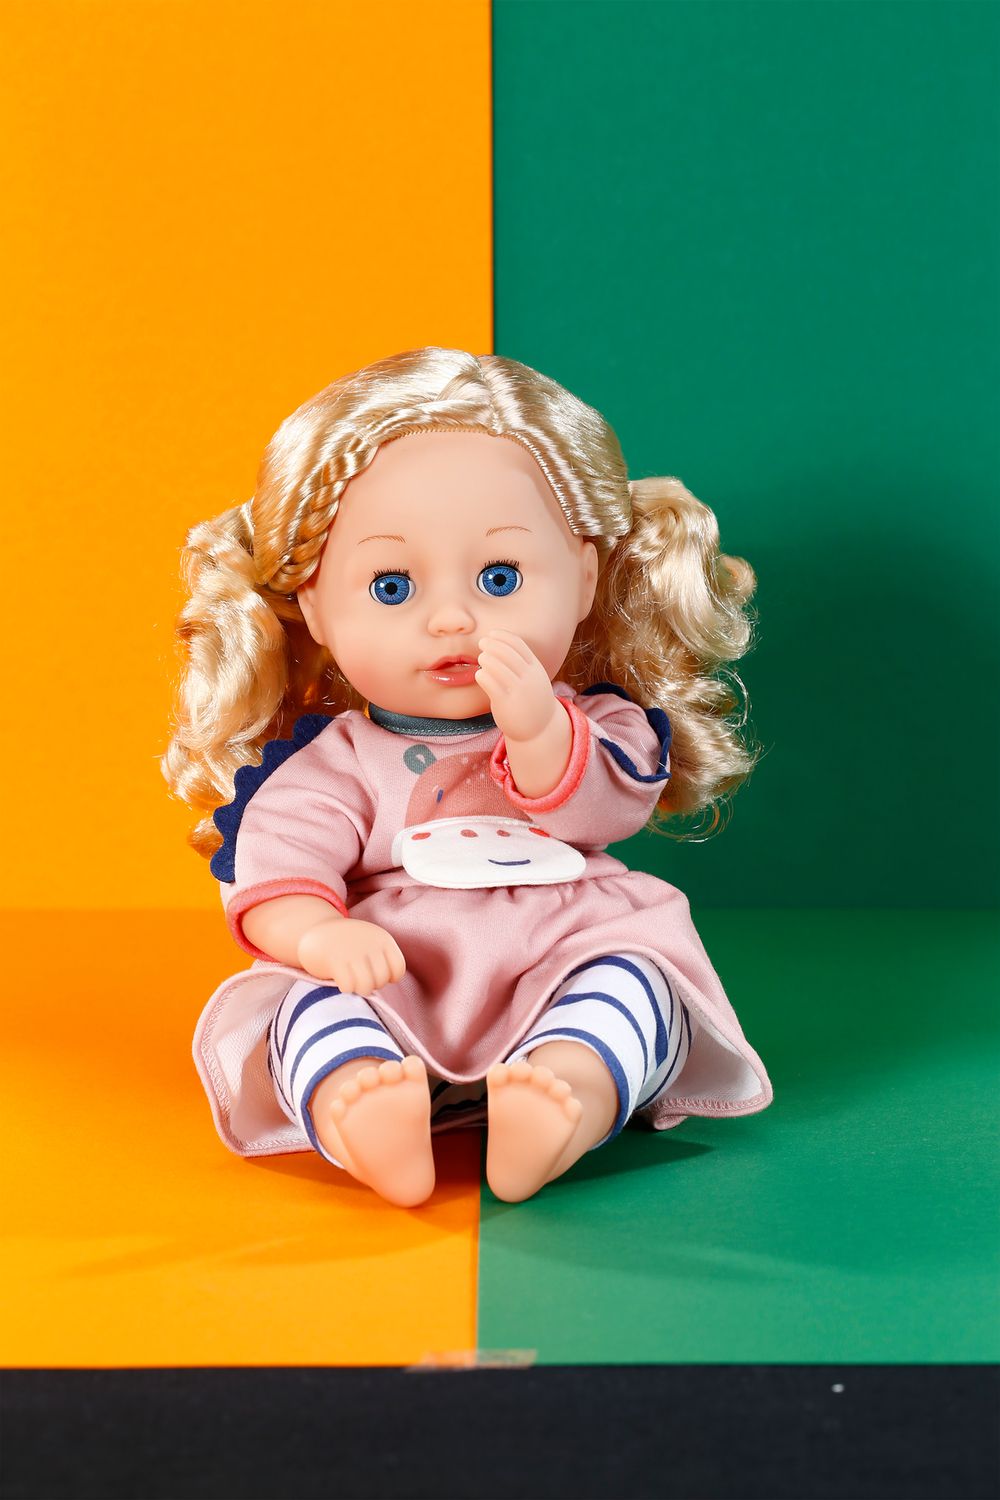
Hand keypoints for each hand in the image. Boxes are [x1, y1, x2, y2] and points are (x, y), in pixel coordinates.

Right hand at [297, 918, 405, 993]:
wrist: (316, 929)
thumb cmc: (348, 944)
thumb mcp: (371, 942)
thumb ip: (382, 959)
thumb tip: (387, 981)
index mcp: (383, 939)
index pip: (398, 969)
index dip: (388, 978)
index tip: (375, 974)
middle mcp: (370, 944)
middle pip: (381, 980)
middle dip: (372, 984)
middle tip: (360, 978)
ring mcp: (353, 951)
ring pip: (366, 986)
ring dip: (358, 989)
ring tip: (352, 981)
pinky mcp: (335, 960)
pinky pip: (348, 986)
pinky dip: (345, 987)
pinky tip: (340, 979)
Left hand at [474, 629, 559, 743]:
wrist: (539, 729)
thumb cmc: (531, 700)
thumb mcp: (534, 678)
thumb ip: (522, 664)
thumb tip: (499, 646)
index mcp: (536, 669)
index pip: (518, 645)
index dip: (503, 636)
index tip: (492, 634)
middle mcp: (529, 678)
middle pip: (506, 653)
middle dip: (491, 644)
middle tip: (482, 643)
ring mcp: (519, 691)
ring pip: (496, 666)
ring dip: (486, 658)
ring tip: (481, 658)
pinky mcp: (506, 703)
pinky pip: (490, 684)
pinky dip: (482, 675)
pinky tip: (480, 674)